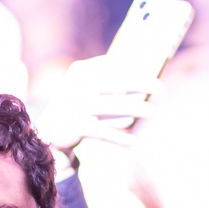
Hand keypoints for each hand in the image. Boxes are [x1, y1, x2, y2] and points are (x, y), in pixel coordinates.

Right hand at [34, 54, 159, 151]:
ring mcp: (77, 106)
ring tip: (150, 111)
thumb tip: (141, 73)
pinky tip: (135, 141)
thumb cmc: (76, 105)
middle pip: (113, 82)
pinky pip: (104, 131)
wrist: (49, 129)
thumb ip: (107, 78)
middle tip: (159, 87)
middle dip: (139, 83)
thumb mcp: (85, 86)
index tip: (151, 74)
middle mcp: (78, 86)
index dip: (132, 69)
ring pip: (111, 106)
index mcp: (81, 71)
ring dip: (134, 109)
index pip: (111, 65)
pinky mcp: (77, 126)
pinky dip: (120, 137)